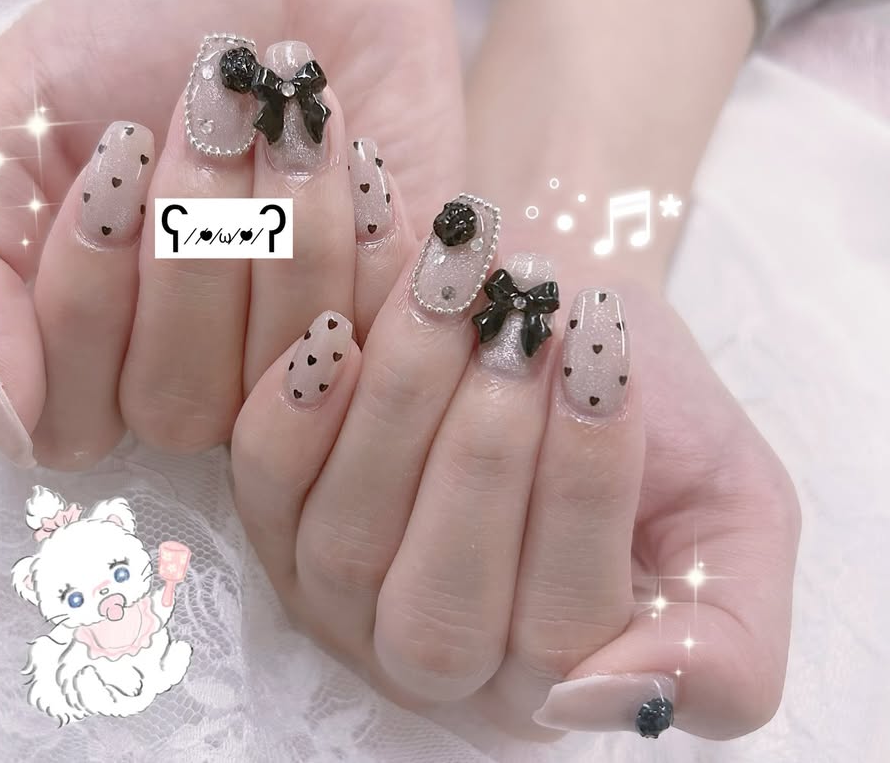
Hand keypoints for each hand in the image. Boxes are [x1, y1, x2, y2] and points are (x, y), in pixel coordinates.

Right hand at [0, 0, 456, 468]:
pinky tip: (359, 157)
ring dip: (287, 224)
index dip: (91, 293)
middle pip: (176, 403)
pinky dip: (366, 232)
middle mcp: (184, 376)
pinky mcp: (388, 329)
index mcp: (79, 345)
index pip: (69, 415)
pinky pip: (381, 340)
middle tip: (214, 114)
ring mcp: (291, 365)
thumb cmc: (137, 28)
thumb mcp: (4, 117)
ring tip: (295, 119)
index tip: (118, 146)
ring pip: (283, 373)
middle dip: (194, 239)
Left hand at [230, 213, 799, 743]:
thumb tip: (611, 704)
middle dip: (488, 457)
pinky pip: (265, 480)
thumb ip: (721, 644)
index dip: (585, 492)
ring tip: (453, 291)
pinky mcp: (273, 514)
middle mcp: (434, 660)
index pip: (564, 631)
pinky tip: (341, 329)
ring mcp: (337, 595)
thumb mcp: (732, 511)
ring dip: (402, 407)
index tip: (605, 355)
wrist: (543, 305)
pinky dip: (298, 406)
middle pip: (440, 611)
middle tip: (529, 328)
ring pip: (348, 541)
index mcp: (559, 677)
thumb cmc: (630, 395)